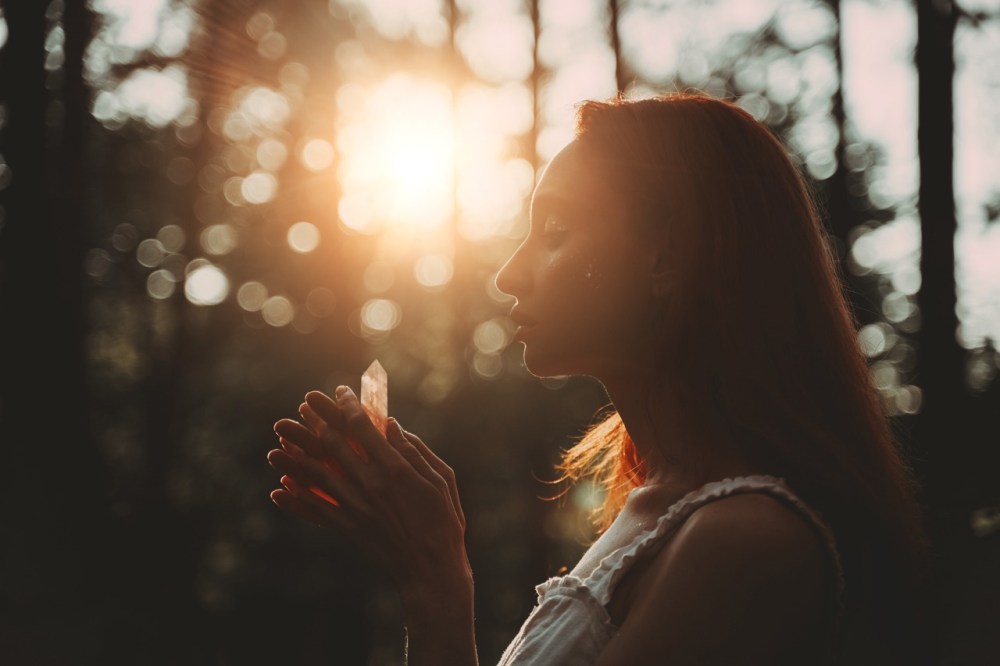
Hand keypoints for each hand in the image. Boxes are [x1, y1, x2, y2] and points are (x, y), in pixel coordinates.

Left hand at [267, 385, 470, 604]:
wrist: (431, 567)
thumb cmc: (443, 520)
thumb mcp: (441, 479)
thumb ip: (414, 450)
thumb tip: (389, 424)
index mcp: (395, 468)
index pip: (363, 427)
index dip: (347, 405)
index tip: (339, 391)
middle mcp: (370, 484)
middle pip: (334, 444)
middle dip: (315, 420)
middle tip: (302, 404)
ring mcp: (356, 506)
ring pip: (317, 475)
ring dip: (295, 456)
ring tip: (278, 441)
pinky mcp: (348, 527)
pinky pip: (316, 510)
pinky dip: (296, 499)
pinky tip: (279, 489)